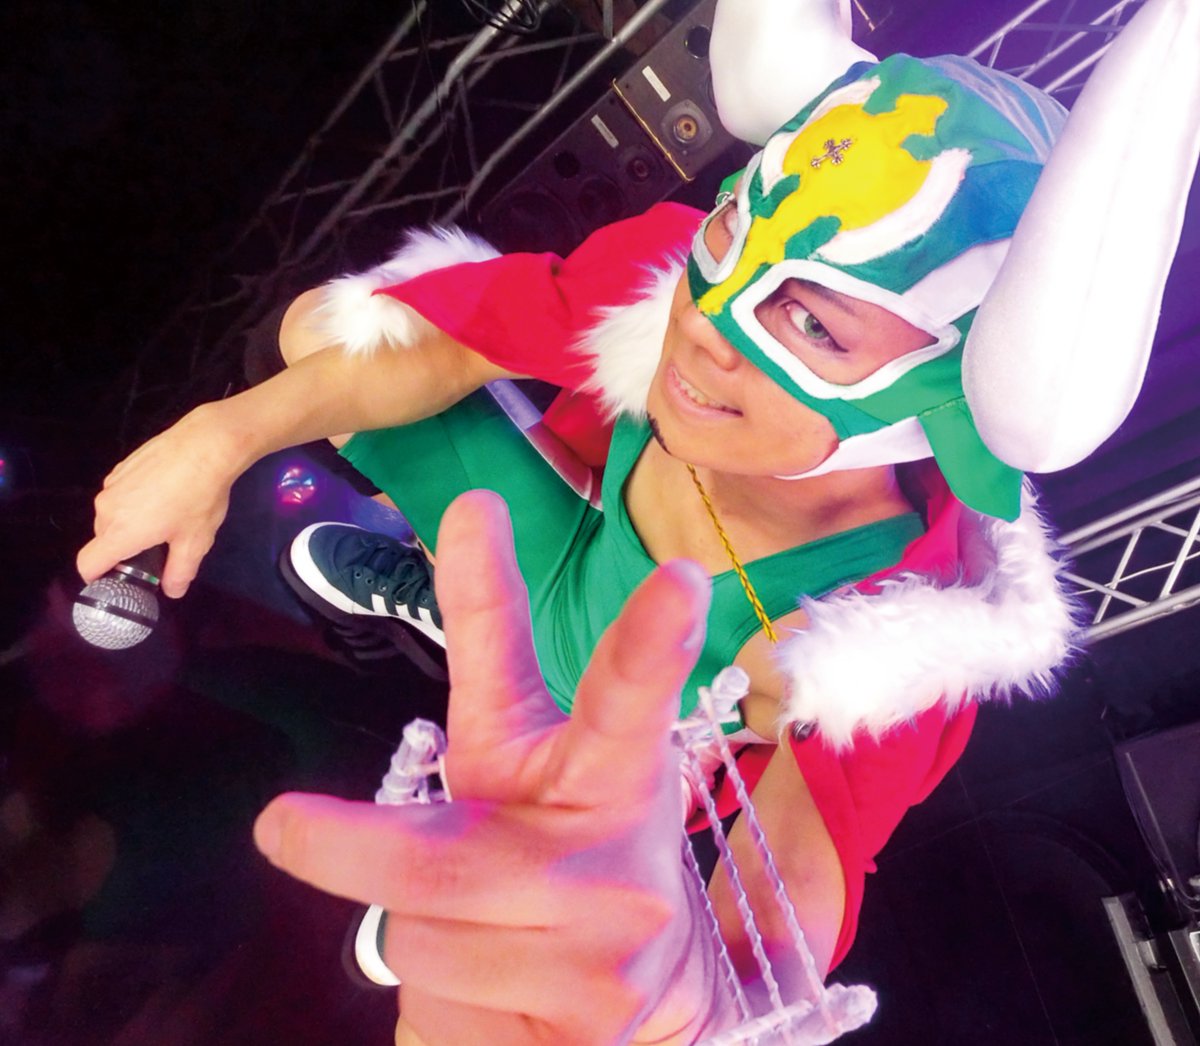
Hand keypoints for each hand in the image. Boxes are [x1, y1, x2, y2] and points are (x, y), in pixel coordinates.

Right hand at [77, 403, 248, 597]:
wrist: (205, 445)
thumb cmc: (199, 498)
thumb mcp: (195, 541)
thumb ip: (179, 571)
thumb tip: (172, 591)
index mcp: (119, 532)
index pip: (87, 564)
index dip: (97, 578)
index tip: (117, 580)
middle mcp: (106, 509)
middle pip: (102, 540)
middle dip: (123, 550)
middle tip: (156, 549)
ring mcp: (111, 485)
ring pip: (111, 516)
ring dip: (130, 524)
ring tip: (165, 518)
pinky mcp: (121, 467)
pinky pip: (120, 495)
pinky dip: (134, 502)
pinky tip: (163, 494)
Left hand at [254, 491, 729, 1044]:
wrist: (632, 996)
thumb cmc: (559, 848)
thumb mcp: (526, 750)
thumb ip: (493, 643)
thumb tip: (470, 508)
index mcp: (606, 772)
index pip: (622, 702)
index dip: (646, 644)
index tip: (682, 577)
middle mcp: (613, 853)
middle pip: (447, 856)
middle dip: (352, 845)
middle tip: (278, 823)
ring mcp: (603, 946)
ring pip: (420, 934)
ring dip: (416, 926)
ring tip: (479, 927)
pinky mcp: (584, 1020)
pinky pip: (441, 1003)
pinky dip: (440, 993)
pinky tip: (497, 986)